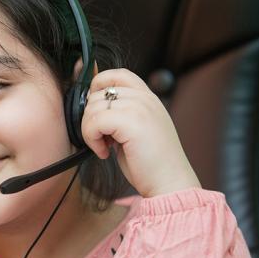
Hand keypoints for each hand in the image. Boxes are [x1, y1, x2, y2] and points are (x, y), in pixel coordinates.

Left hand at [81, 68, 200, 197]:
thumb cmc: (150, 163)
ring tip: (105, 146)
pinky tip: (105, 152)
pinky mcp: (132, 122)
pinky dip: (92, 139)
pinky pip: (95, 122)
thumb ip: (117, 113)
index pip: (116, 74)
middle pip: (97, 93)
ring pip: (93, 107)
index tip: (95, 113)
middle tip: (103, 138)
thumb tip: (89, 101)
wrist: (170, 183)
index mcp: (148, 98)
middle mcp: (145, 98)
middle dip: (91, 118)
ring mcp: (140, 108)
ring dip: (90, 131)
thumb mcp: (132, 130)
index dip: (97, 87)